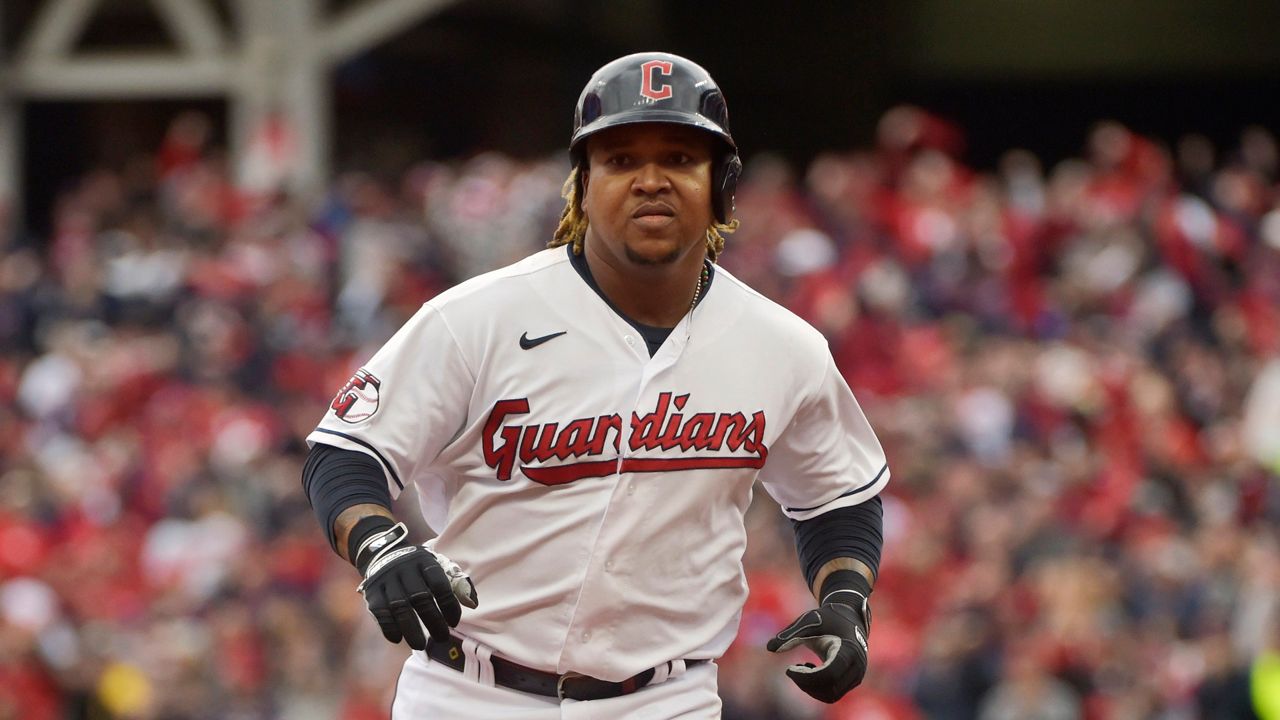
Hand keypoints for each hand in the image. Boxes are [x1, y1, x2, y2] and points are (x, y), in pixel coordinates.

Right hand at [355, 522, 477, 650]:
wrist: (383, 553)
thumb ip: (456, 583)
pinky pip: (380, 612)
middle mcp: (404, 569)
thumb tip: (473, 603)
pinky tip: (398, 638)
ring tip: (421, 646)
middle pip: (420, 597)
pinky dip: (389, 627)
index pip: (439, 584)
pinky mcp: (373, 592)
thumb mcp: (438, 567)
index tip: (454, 622)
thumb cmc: (419, 568)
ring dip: (411, 629)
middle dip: (432, 620)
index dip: (448, 605)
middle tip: (442, 638)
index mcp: (425, 562)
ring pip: (399, 607)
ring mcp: (386, 580)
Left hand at [766, 574, 869, 703]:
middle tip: (793, 669)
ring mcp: (856, 675)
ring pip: (831, 695)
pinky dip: (817, 688)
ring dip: (811, 687)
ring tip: (802, 668)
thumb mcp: (808, 621)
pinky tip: (810, 670)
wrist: (848, 617)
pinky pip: (833, 693)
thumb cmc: (827, 617)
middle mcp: (856, 666)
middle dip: (806, 683)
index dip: (806, 677)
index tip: (790, 669)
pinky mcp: (852, 680)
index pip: (829, 675)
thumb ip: (790, 634)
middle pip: (829, 688)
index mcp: (848, 651)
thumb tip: (770, 648)